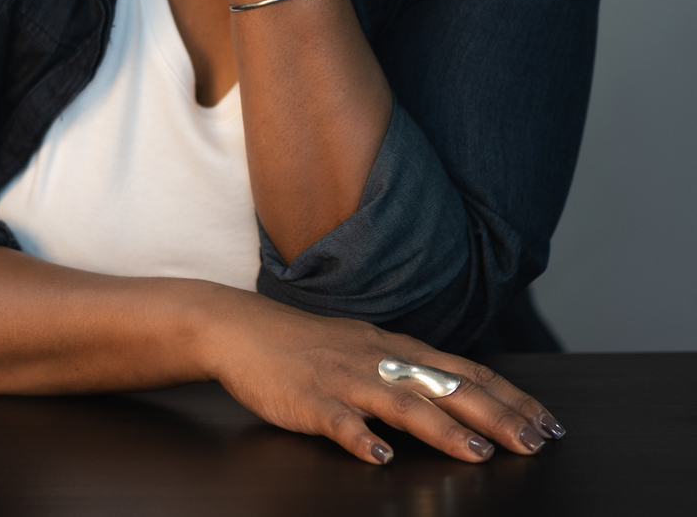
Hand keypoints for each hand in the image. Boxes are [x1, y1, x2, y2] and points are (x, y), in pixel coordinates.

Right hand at [204, 290, 560, 464]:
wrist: (242, 330)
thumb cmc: (306, 346)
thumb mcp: (365, 349)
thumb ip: (407, 369)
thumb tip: (457, 394)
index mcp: (394, 349)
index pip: (464, 370)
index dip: (508, 396)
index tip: (547, 422)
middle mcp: (377, 359)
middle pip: (445, 385)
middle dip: (495, 415)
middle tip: (535, 442)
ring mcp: (343, 378)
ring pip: (400, 401)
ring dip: (442, 430)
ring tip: (477, 455)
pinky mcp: (308, 399)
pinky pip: (337, 421)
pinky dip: (360, 439)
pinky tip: (378, 459)